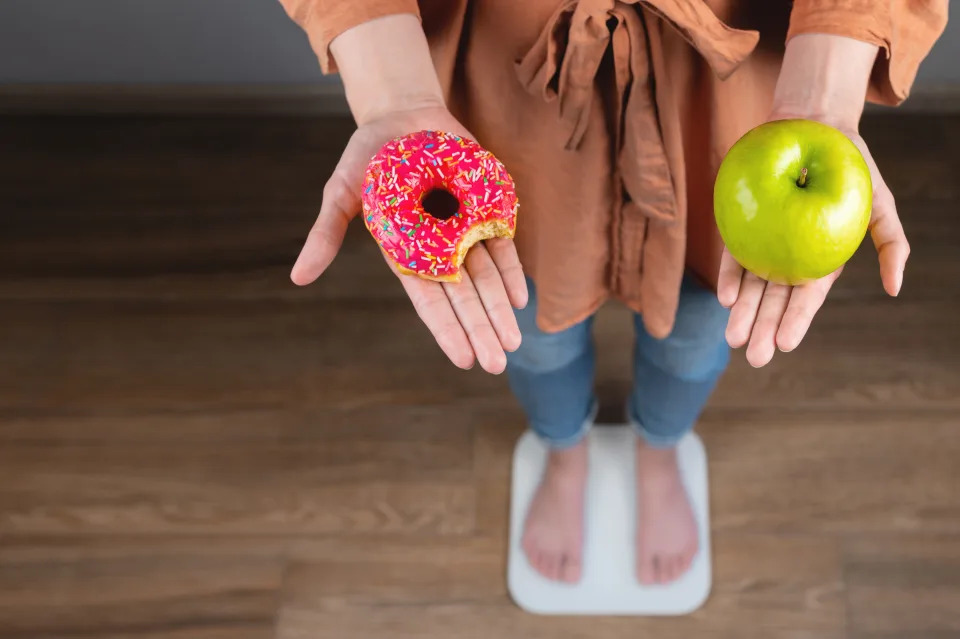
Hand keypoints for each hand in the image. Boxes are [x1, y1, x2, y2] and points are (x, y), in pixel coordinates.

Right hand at [290, 104, 527, 373]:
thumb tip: (297, 278)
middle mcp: (439, 251)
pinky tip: (520, 300)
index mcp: (406, 255)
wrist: (403, 116)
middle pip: (464, 298)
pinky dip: (513, 272)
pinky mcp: (486, 210)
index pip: (429, 302)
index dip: (446, 329)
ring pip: (487, 279)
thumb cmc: (368, 157)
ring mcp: (465, 232)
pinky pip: (503, 246)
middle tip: (497, 364)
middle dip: (481, 330)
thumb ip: (327, 234)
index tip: (464, 359)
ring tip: (513, 344)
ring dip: (499, 311)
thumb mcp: (341, 193)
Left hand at [718, 117, 908, 366]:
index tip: (786, 344)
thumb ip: (893, 246)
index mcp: (821, 260)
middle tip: (754, 356)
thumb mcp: (881, 206)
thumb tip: (894, 289)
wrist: (815, 127)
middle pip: (775, 299)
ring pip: (751, 285)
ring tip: (733, 339)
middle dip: (764, 328)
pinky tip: (725, 298)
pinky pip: (733, 256)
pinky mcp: (743, 227)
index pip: (807, 298)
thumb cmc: (852, 170)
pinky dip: (729, 276)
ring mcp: (764, 244)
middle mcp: (790, 258)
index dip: (797, 321)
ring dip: (743, 313)